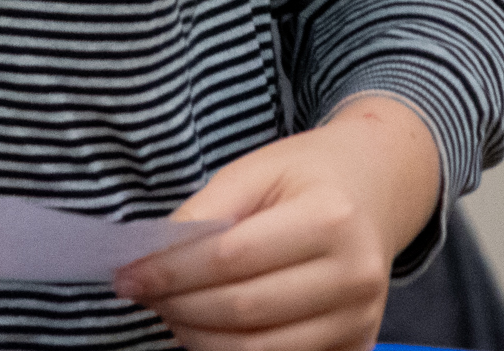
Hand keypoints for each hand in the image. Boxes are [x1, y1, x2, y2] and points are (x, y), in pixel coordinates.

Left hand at [113, 95, 440, 350]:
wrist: (374, 189)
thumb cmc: (307, 177)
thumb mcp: (256, 170)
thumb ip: (206, 212)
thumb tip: (151, 258)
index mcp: (329, 217)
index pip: (232, 258)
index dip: (172, 272)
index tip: (128, 276)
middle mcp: (354, 274)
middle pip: (244, 311)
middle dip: (179, 308)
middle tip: (144, 295)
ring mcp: (360, 319)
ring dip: (200, 339)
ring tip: (171, 313)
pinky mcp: (358, 346)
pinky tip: (207, 331)